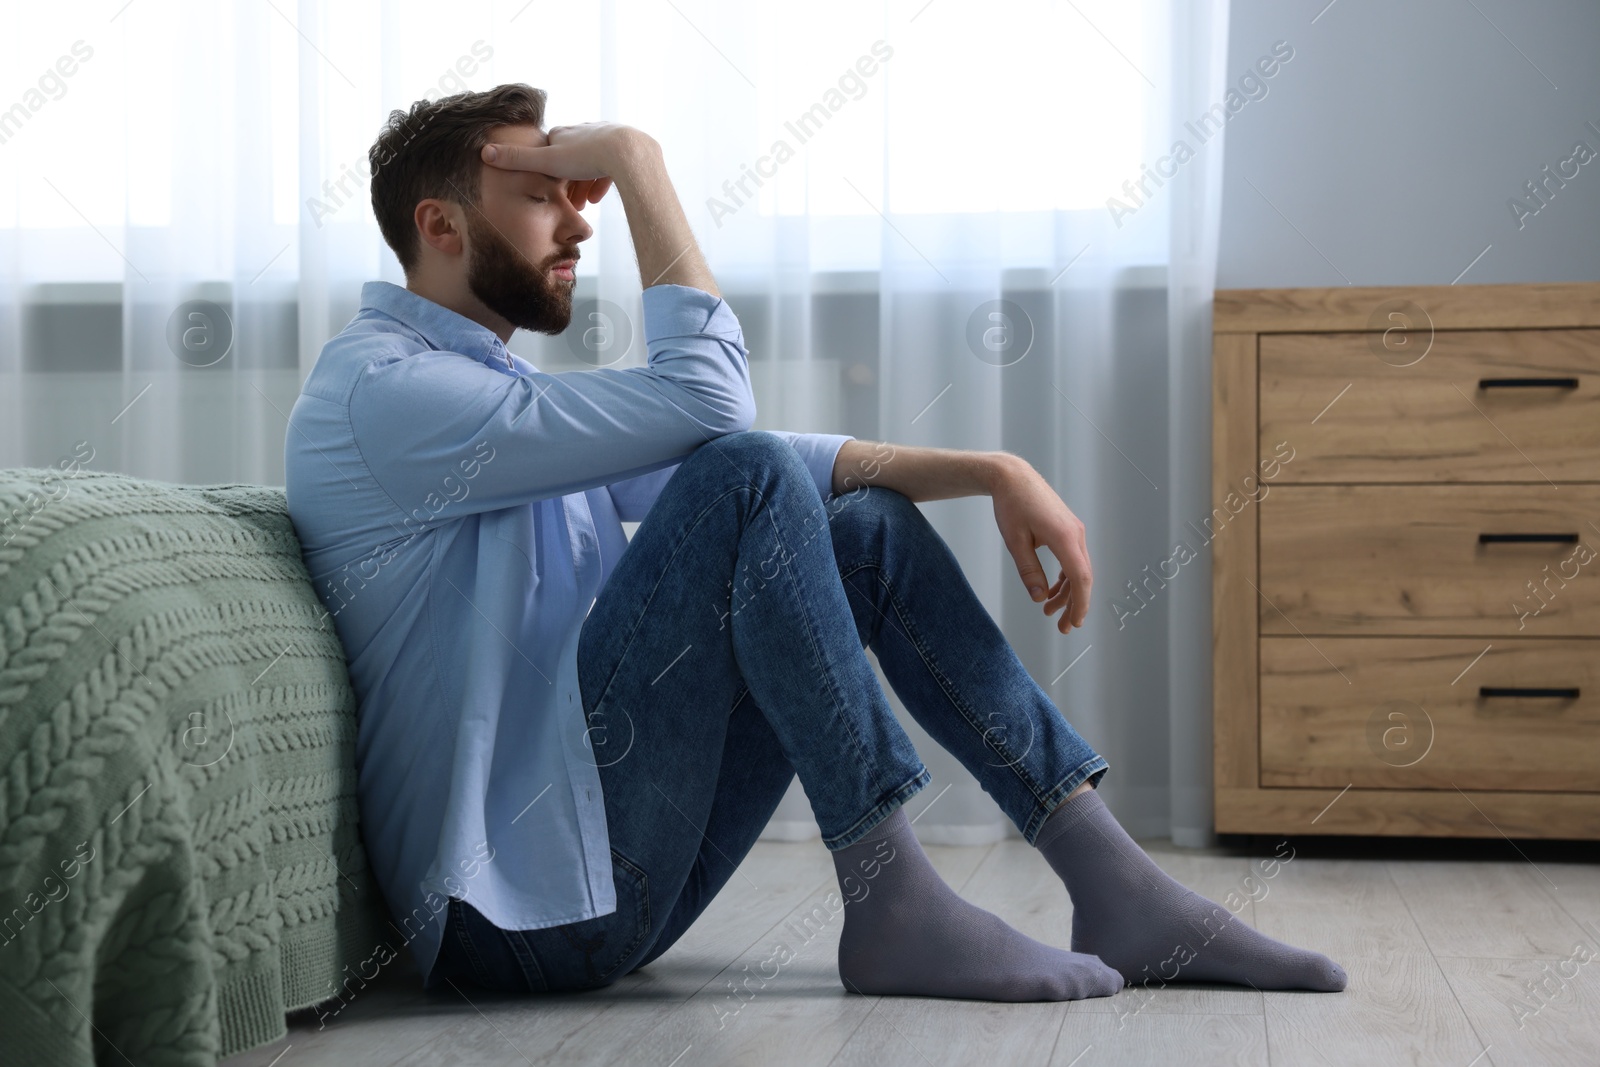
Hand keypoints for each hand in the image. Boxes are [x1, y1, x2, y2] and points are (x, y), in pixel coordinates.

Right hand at [481, 123, 656, 208]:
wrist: (627, 152)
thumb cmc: (586, 157)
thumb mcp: (547, 162)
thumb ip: (517, 161)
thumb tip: (483, 153)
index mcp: (564, 133)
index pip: (549, 148)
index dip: (545, 168)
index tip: (545, 184)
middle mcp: (584, 130)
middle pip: (571, 157)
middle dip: (567, 180)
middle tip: (565, 202)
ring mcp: (606, 137)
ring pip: (591, 162)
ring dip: (584, 184)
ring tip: (582, 204)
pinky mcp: (624, 148)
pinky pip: (611, 166)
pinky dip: (601, 182)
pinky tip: (598, 198)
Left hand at [990, 457, 1092, 632]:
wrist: (1013, 477)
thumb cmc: (1011, 506)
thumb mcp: (1015, 542)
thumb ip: (1029, 571)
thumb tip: (1040, 598)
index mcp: (1064, 537)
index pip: (1080, 578)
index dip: (1080, 604)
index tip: (1075, 623)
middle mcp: (1076, 534)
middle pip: (1083, 577)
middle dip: (1075, 605)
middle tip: (1064, 628)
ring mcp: (1075, 531)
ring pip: (1078, 569)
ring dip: (1068, 593)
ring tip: (1050, 612)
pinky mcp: (1069, 530)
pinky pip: (1072, 559)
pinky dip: (1065, 578)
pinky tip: (1053, 591)